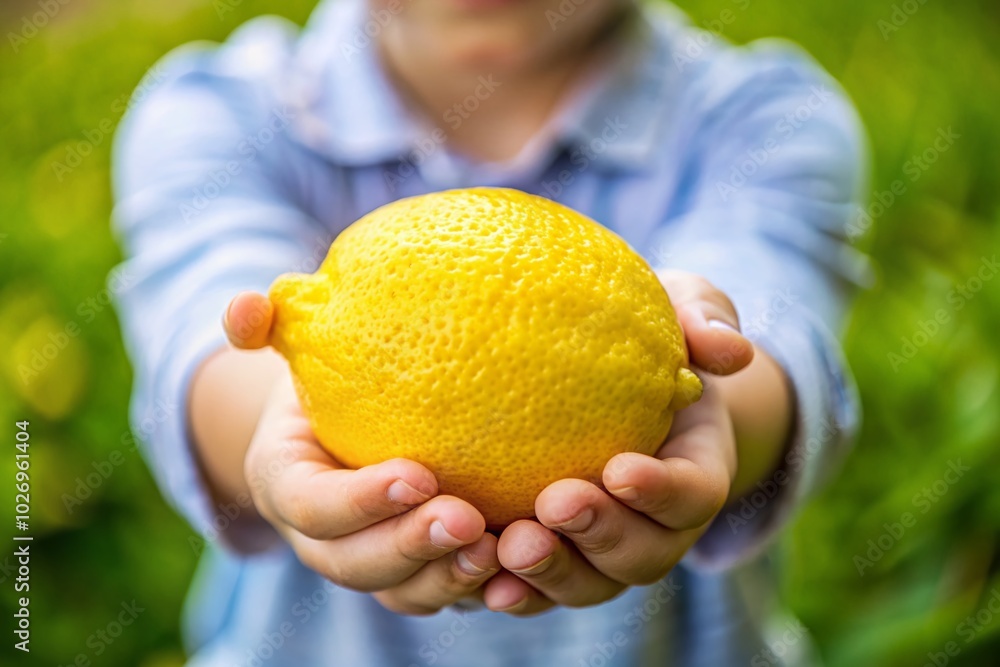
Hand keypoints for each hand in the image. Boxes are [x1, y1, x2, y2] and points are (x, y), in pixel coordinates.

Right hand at [226, 292, 500, 614]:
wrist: (342, 426)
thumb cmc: (325, 378)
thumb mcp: (291, 346)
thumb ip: (261, 324)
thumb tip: (244, 306)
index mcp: (286, 484)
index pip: (311, 505)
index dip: (358, 501)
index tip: (418, 474)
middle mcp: (322, 538)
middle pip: (354, 563)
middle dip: (408, 547)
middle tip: (465, 519)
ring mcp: (370, 561)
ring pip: (401, 592)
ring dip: (447, 578)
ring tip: (498, 548)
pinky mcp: (416, 572)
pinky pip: (442, 593)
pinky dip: (480, 588)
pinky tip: (522, 565)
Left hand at [482, 271, 751, 613]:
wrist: (616, 380)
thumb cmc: (649, 334)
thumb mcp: (682, 308)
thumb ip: (704, 319)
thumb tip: (726, 348)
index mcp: (694, 470)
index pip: (693, 493)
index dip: (662, 491)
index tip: (618, 466)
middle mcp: (656, 525)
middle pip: (642, 555)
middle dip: (600, 538)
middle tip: (554, 505)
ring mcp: (605, 551)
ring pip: (588, 583)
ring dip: (550, 574)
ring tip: (507, 544)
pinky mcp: (557, 557)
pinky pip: (535, 588)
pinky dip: (508, 587)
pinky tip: (469, 570)